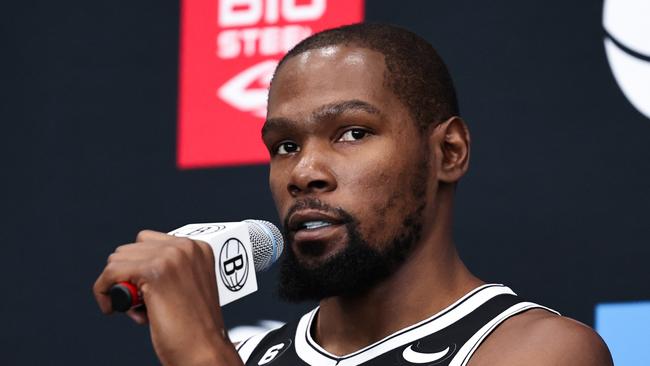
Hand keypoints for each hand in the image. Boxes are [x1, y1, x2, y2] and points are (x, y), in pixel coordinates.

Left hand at [93, 230, 242, 365]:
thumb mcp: (189, 287)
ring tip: (139, 310)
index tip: (143, 290)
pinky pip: (111, 273)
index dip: (138, 266)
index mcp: (197, 247)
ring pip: (117, 260)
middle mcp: (186, 247)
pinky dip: (104, 292)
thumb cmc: (196, 329)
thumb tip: (132, 268)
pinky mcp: (153, 271)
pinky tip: (115, 309)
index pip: (148, 241)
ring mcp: (170, 257)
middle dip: (128, 276)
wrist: (205, 351)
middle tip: (142, 305)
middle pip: (130, 249)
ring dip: (118, 286)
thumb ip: (170, 270)